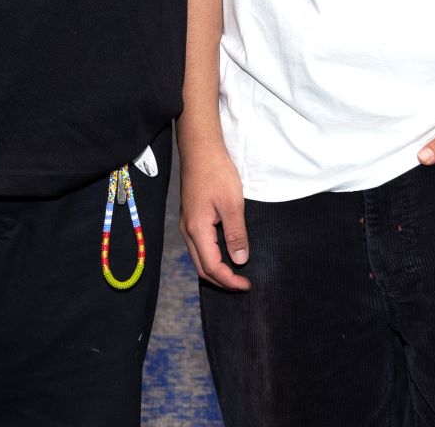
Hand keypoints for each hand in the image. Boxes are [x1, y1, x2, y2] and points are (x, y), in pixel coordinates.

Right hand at [177, 131, 250, 289]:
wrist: (200, 150)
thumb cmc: (216, 173)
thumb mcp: (232, 204)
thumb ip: (236, 233)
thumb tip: (240, 260)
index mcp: (197, 229)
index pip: (212, 266)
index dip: (229, 280)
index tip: (247, 284)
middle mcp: (188, 230)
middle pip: (202, 267)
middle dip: (222, 280)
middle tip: (243, 284)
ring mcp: (188, 224)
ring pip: (199, 257)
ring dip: (217, 269)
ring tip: (237, 273)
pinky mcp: (191, 218)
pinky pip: (200, 246)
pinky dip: (212, 256)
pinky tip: (226, 253)